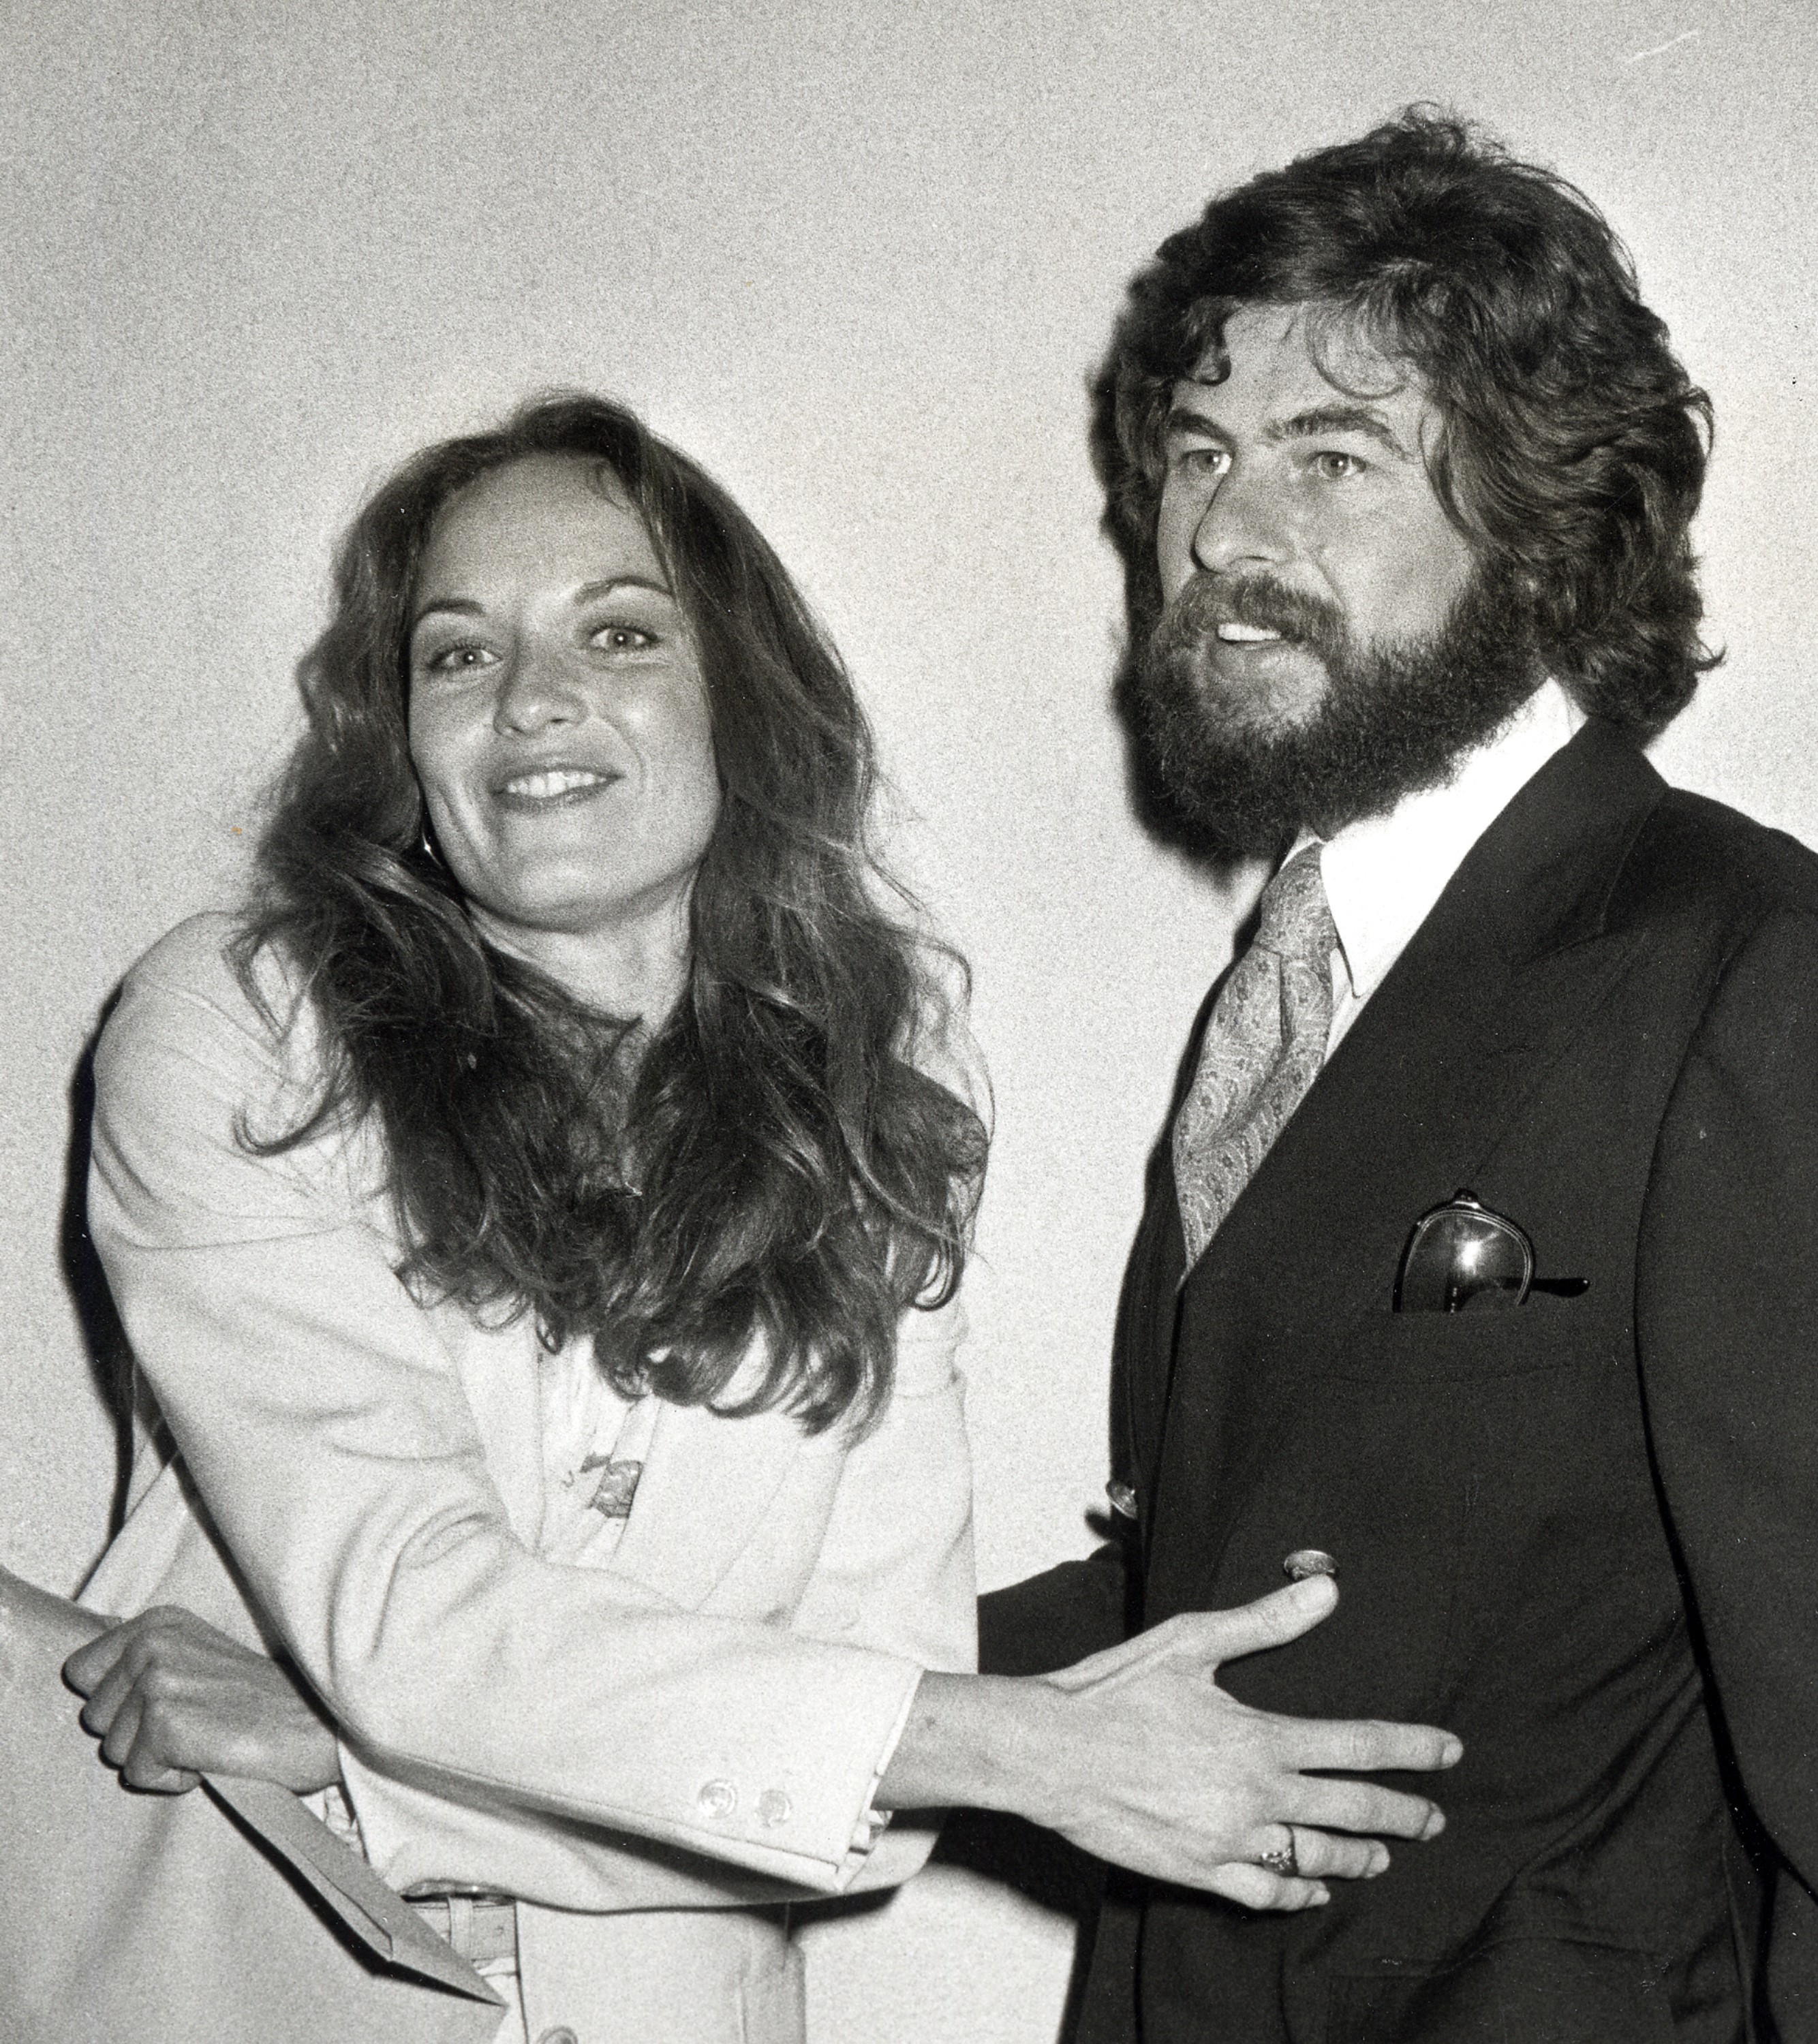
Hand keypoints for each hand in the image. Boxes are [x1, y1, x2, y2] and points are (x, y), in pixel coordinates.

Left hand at [63, 1605, 341, 1794]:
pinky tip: (212, 1756)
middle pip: (94, 1717)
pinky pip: (139, 1775)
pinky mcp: (166, 1724)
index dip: (119, 1701)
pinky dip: (175, 1778)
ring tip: (207, 1738)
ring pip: (113, 1750)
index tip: (169, 1703)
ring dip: (158, 1757)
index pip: (81, 1671)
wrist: (319, 1724)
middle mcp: (152, 1642)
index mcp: (159, 1622)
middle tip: (197, 1723)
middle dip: (137, 1733)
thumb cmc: (262, 1702)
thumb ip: (145, 1660)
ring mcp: (158, 1681)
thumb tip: (85, 1675)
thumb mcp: (198, 1659)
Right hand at [1028, 1575, 1459, 1908]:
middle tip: (1433, 1818)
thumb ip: (1265, 1622)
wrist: (1047, 1753)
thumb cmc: (1114, 1691)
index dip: (1412, 1749)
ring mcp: (1229, 1841)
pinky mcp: (1199, 1872)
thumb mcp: (1190, 1642)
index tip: (1449, 1753)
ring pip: (1317, 1859)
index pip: (1359, 1746)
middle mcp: (1256, 1796)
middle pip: (1354, 1811)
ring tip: (1381, 1856)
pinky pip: (1266, 1893)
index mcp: (1260, 1738)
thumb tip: (1326, 1590)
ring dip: (1358, 1858)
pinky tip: (1312, 1889)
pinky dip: (1298, 1892)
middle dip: (1404, 1815)